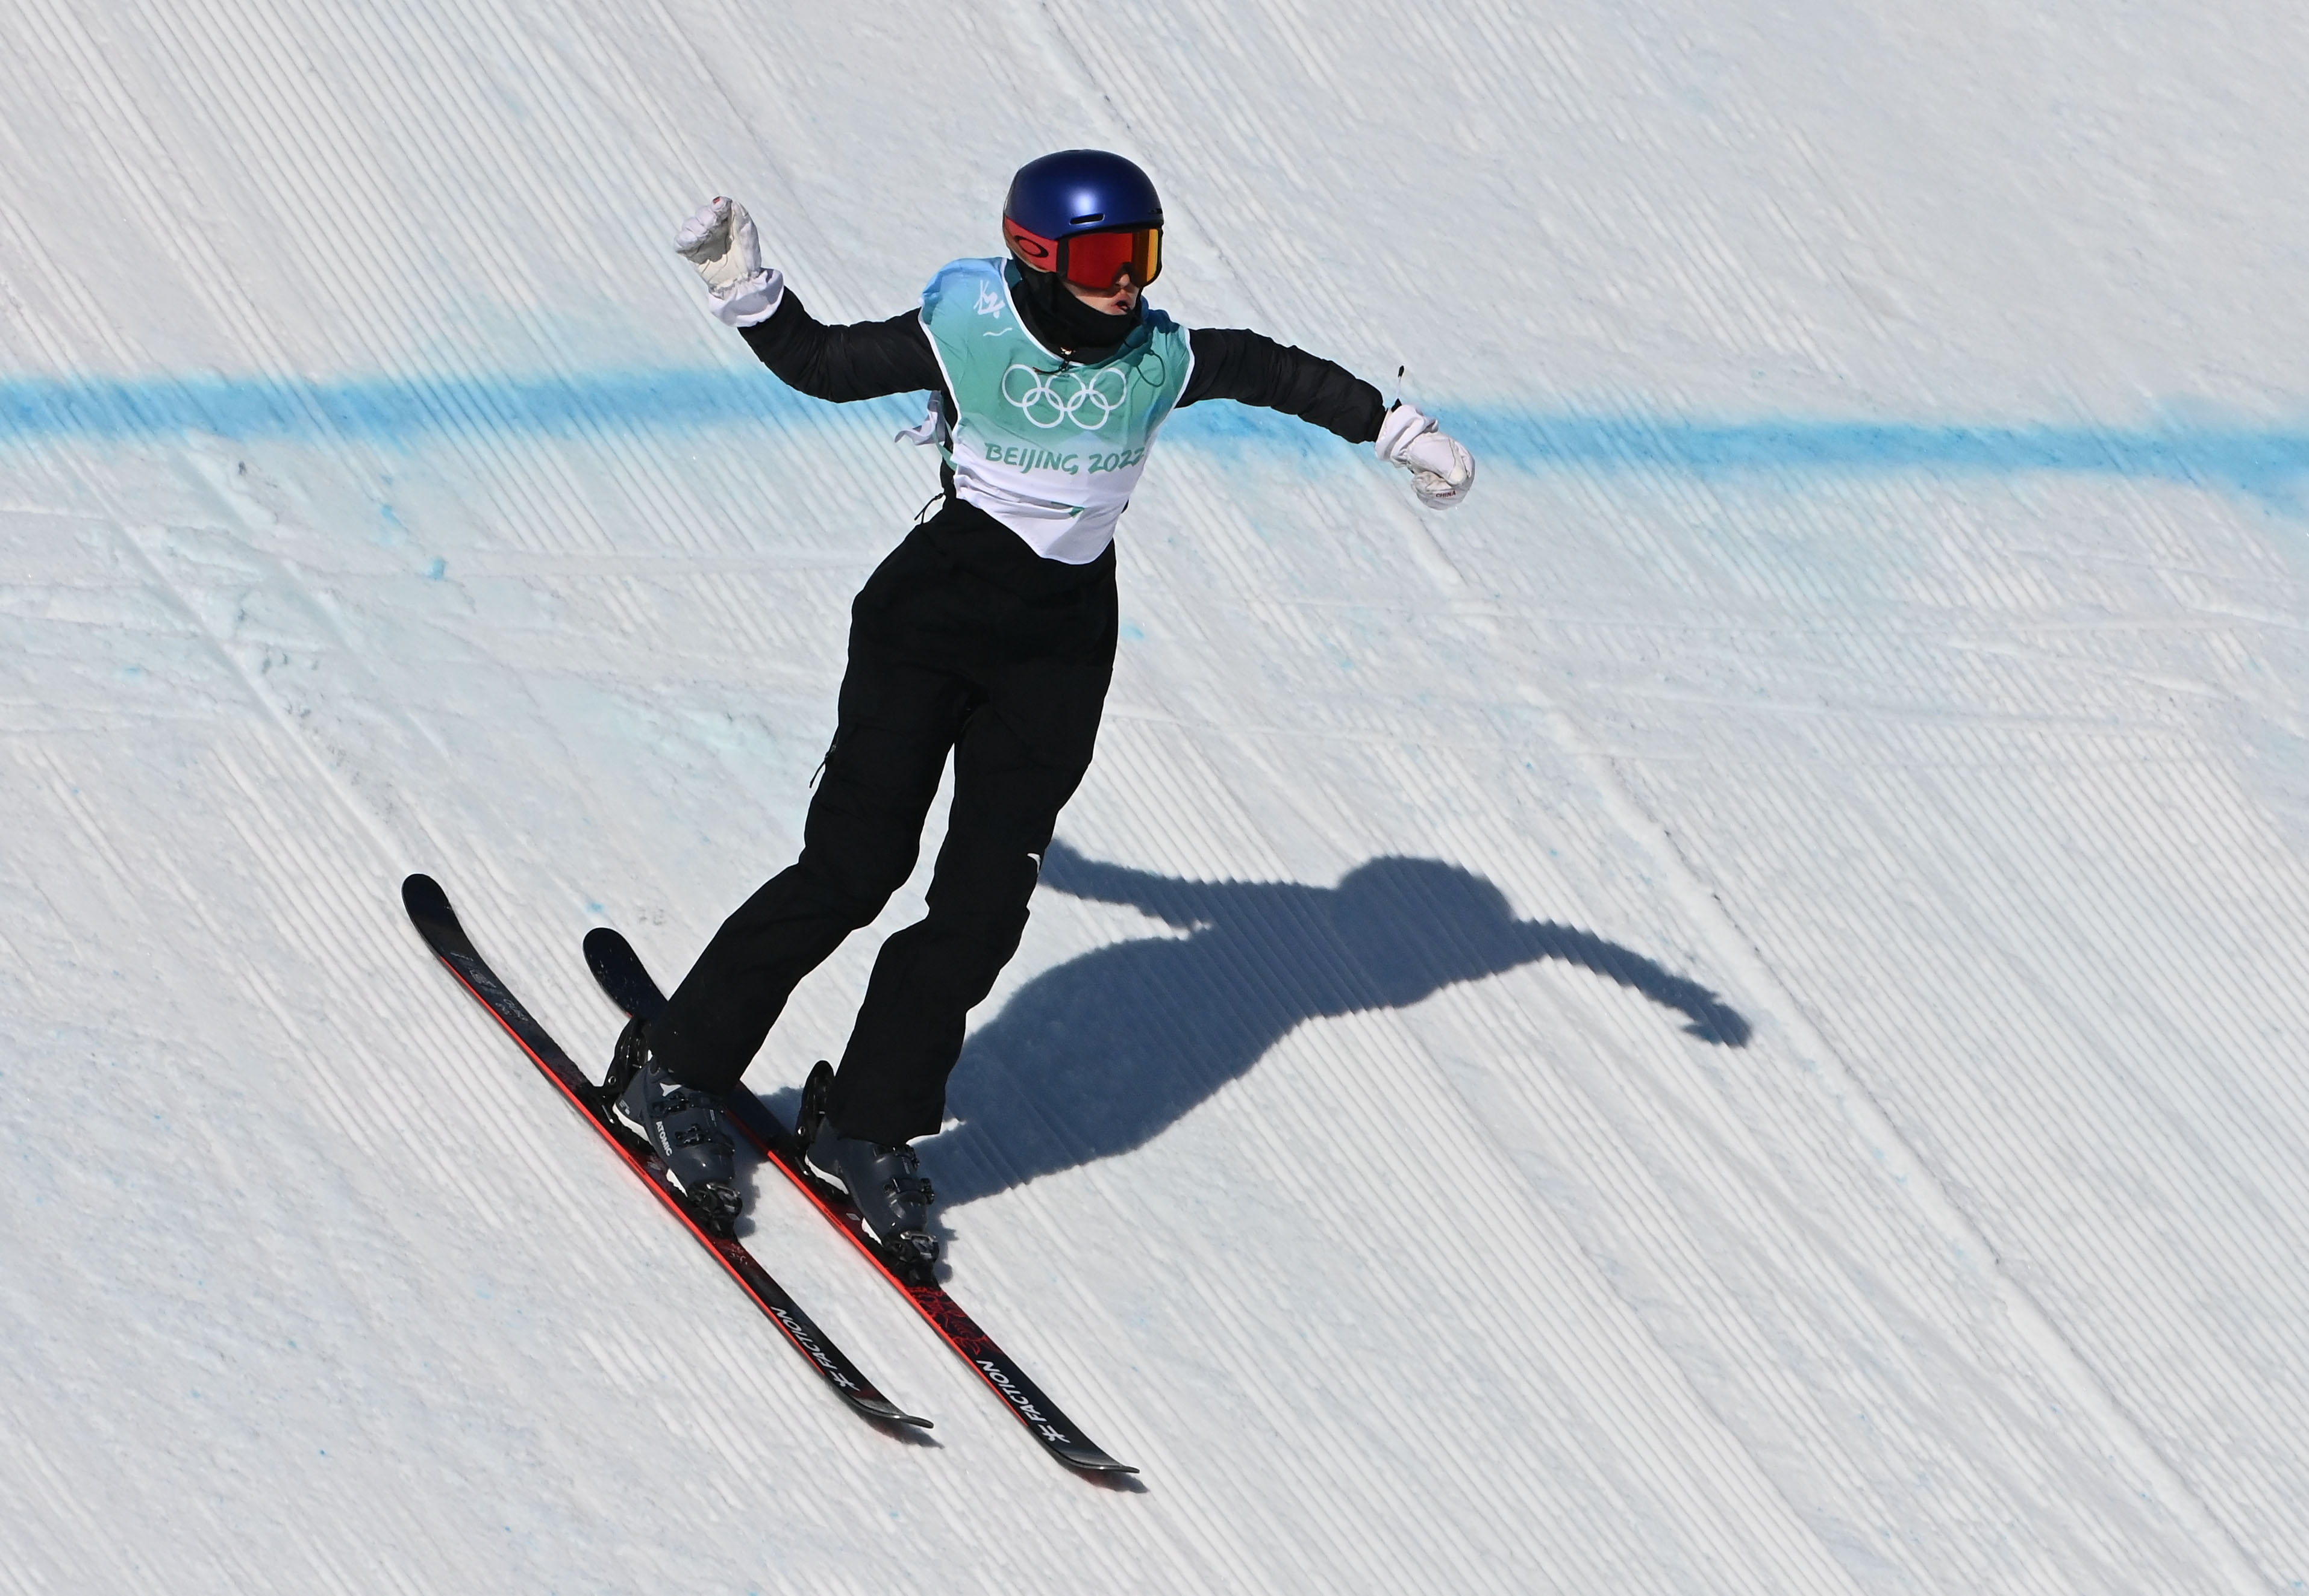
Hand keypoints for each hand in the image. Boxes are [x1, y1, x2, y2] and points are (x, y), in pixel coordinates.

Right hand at [672, 197, 781, 326]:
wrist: (742, 283)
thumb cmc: (747, 259)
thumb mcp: (749, 239)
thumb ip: (743, 220)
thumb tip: (734, 203)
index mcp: (725, 221)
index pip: (718, 206)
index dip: (718, 205)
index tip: (721, 205)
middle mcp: (710, 227)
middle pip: (701, 214)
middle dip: (706, 216)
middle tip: (713, 223)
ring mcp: (699, 239)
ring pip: (689, 225)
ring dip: (696, 226)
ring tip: (704, 234)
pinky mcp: (690, 252)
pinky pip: (680, 243)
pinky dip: (683, 239)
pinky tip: (693, 240)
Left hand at [1375, 403, 1474, 509]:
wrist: (1412, 447)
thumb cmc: (1426, 448)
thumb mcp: (1438, 455)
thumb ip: (1449, 467)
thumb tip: (1459, 481)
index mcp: (1466, 464)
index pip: (1462, 485)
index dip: (1444, 487)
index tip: (1429, 479)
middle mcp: (1462, 475)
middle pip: (1453, 496)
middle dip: (1433, 490)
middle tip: (1421, 478)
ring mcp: (1453, 484)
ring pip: (1443, 501)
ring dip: (1427, 493)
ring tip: (1419, 478)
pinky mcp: (1443, 491)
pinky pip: (1437, 502)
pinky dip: (1424, 496)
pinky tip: (1420, 484)